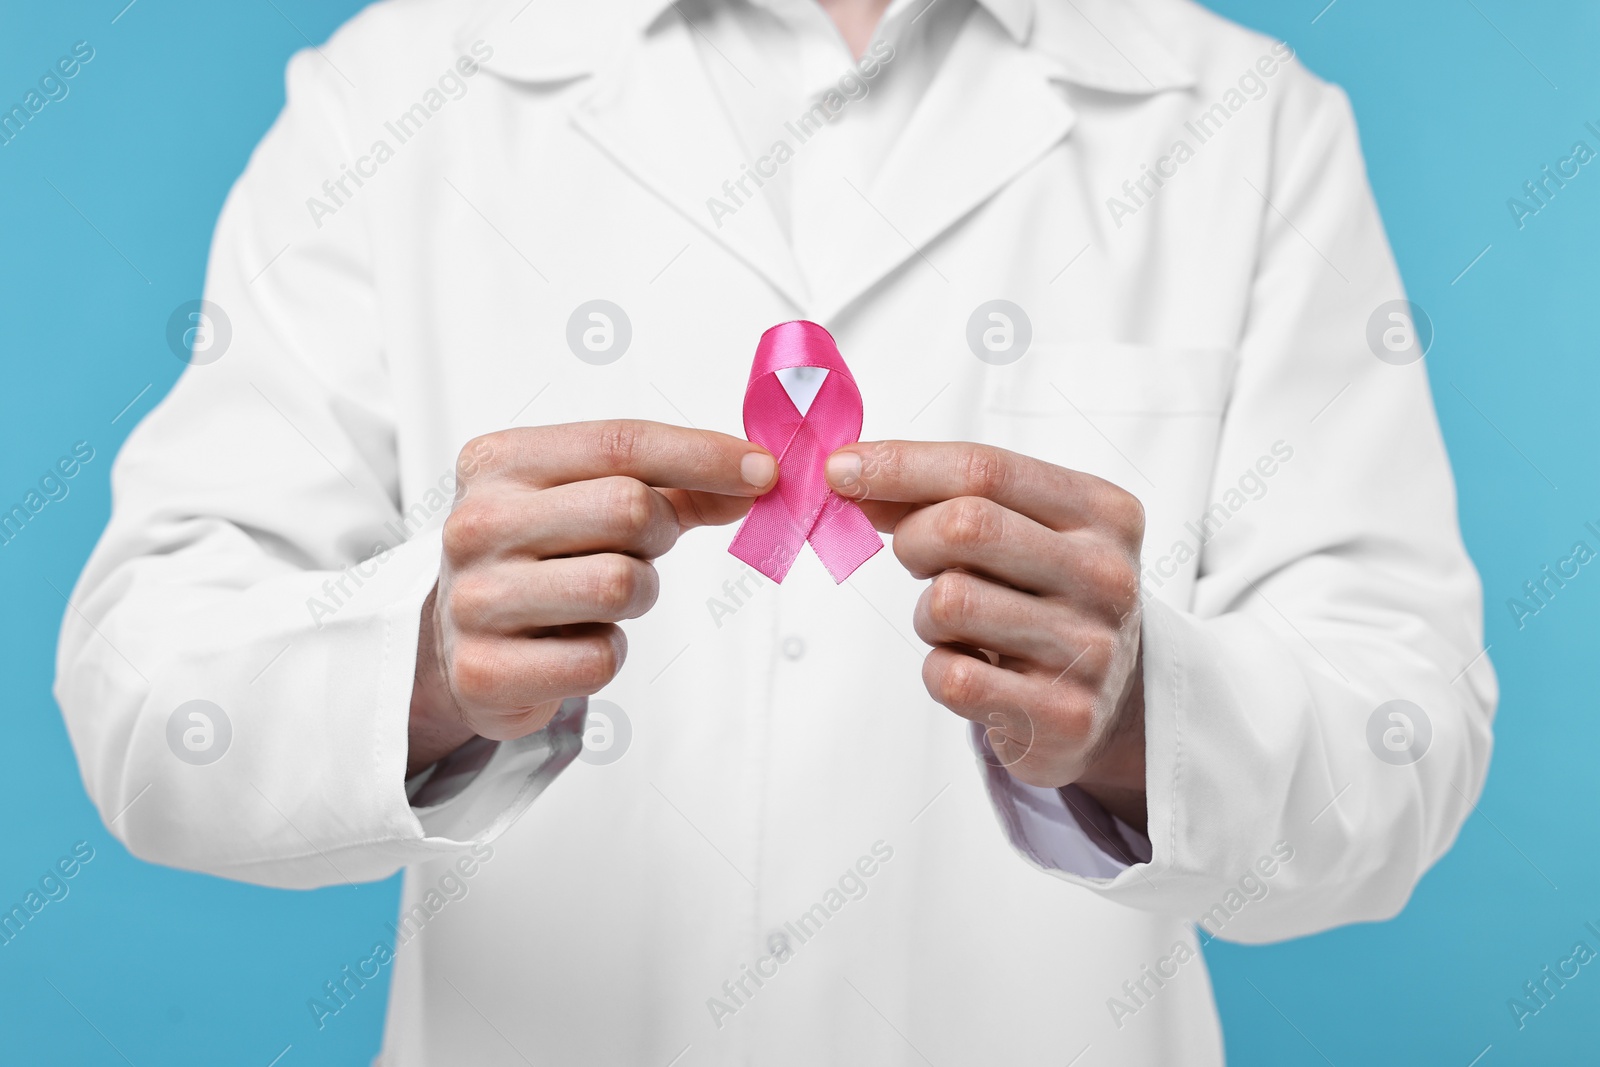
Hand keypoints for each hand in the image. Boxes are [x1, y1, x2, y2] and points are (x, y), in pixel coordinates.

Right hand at [408, 420, 776, 774]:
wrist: (452, 643)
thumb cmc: (536, 557)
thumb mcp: (586, 500)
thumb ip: (671, 485)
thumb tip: (755, 478)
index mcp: (498, 461)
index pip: (621, 442)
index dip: (704, 454)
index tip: (763, 470)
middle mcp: (476, 523)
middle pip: (628, 508)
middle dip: (658, 533)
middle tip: (642, 549)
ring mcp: (474, 599)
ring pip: (620, 585)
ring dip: (637, 595)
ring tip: (600, 598)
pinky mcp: (485, 671)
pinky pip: (598, 659)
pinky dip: (607, 653)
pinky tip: (573, 643)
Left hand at [825, 441, 1147, 828]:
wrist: (1110, 703)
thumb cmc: (1044, 600)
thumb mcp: (1018, 533)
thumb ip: (943, 498)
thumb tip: (850, 476)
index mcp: (1103, 512)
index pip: (986, 469)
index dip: (901, 465)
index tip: (839, 470)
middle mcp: (1106, 575)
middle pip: (966, 526)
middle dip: (913, 539)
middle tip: (914, 559)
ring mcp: (1091, 648)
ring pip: (950, 603)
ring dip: (928, 616)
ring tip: (960, 627)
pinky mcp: (1065, 715)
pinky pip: (953, 677)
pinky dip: (940, 670)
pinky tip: (973, 670)